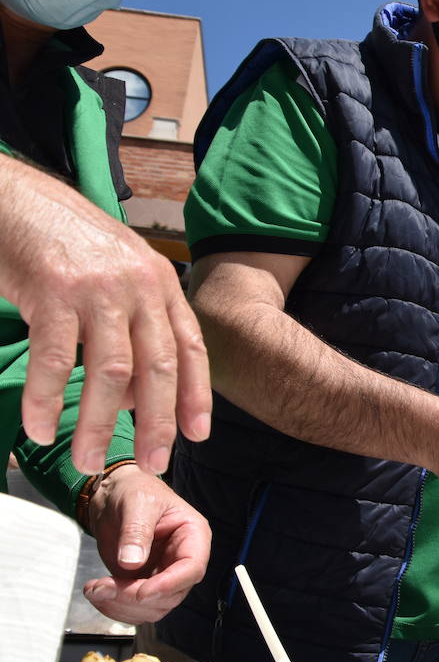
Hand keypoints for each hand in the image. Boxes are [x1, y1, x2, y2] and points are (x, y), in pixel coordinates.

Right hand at [0, 164, 210, 474]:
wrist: (18, 198)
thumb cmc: (67, 245)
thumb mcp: (119, 276)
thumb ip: (134, 328)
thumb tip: (135, 395)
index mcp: (160, 284)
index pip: (190, 347)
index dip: (197, 394)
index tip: (197, 434)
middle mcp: (138, 286)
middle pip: (158, 367)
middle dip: (156, 422)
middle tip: (152, 463)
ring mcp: (98, 289)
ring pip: (110, 371)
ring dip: (99, 422)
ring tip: (86, 458)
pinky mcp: (53, 292)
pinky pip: (53, 359)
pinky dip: (47, 400)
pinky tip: (40, 427)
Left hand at [80, 464, 209, 623]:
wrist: (113, 495)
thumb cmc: (134, 490)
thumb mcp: (136, 502)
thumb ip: (136, 531)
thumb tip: (131, 563)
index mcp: (192, 536)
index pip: (192, 568)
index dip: (170, 584)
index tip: (140, 592)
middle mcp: (181, 560)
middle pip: (172, 595)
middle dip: (136, 598)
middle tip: (103, 588)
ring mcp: (162, 575)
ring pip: (153, 607)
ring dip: (122, 606)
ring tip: (94, 589)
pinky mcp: (141, 584)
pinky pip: (133, 608)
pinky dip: (113, 607)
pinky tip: (96, 591)